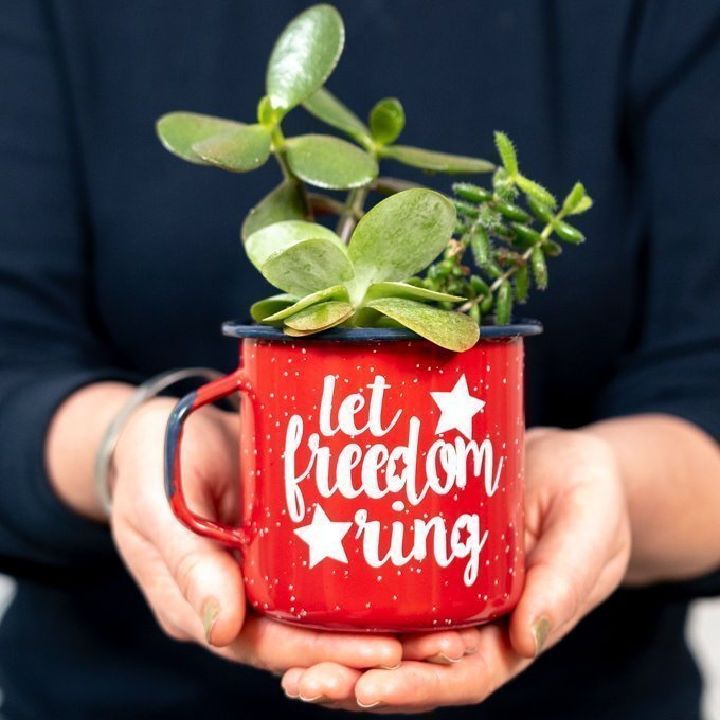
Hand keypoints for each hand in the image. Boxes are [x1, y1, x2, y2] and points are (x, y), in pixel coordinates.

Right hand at [109, 397, 471, 674]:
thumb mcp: (158, 503)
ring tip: (449, 630)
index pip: (266, 645)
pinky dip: (368, 590)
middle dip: (372, 653)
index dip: (324, 654)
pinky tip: (419, 586)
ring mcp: (264, 576)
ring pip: (324, 618)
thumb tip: (220, 627)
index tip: (386, 651)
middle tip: (442, 646)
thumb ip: (186, 561)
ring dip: (383, 628)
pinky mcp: (285, 547)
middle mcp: (238, 601)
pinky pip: (327, 580)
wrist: (162, 430)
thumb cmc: (153, 460)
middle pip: (306, 643)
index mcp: (200, 603)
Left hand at [280, 428, 631, 711]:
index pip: (463, 675)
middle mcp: (470, 618)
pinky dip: (341, 600)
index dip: (419, 686)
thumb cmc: (588, 493)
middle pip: (411, 663)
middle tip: (305, 681)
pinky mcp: (420, 551)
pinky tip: (300, 596)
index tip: (370, 688)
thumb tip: (529, 638)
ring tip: (287, 659)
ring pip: (386, 631)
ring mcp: (441, 588)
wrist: (565, 458)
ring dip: (339, 651)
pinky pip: (380, 583)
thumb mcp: (589, 527)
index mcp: (513, 627)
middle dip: (359, 680)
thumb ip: (567, 578)